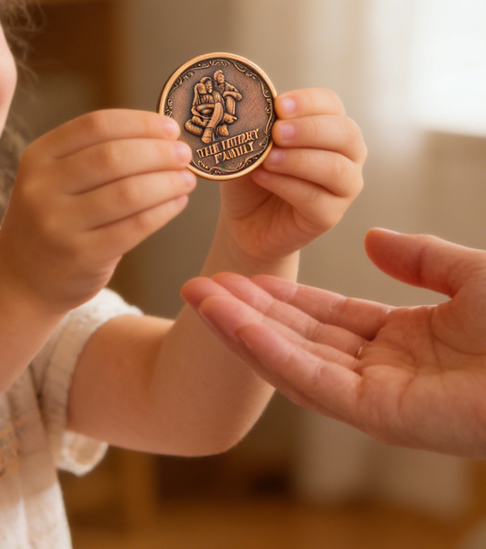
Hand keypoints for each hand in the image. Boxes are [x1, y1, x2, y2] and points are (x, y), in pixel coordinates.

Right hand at [0, 109, 195, 311]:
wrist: (20, 279)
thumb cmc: (53, 220)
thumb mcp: (55, 178)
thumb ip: (95, 154)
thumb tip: (162, 136)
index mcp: (38, 156)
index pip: (96, 125)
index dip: (140, 123)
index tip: (170, 127)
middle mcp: (43, 186)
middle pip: (114, 156)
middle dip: (159, 152)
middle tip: (185, 154)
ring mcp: (59, 223)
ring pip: (128, 191)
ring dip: (167, 181)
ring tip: (186, 179)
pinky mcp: (80, 255)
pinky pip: (134, 226)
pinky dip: (163, 210)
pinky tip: (177, 202)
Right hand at [181, 229, 485, 457]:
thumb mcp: (470, 275)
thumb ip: (420, 257)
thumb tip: (370, 240)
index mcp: (402, 343)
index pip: (322, 319)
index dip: (278, 297)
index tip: (236, 276)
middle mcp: (381, 372)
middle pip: (296, 338)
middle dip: (245, 311)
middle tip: (196, 284)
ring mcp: (377, 397)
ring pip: (292, 359)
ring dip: (242, 328)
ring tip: (198, 296)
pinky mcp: (379, 416)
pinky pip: (311, 379)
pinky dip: (267, 349)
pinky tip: (233, 321)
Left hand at [217, 88, 365, 265]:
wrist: (245, 218)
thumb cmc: (252, 174)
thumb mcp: (250, 146)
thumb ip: (257, 128)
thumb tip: (255, 113)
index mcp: (328, 125)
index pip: (330, 103)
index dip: (308, 102)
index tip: (279, 105)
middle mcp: (346, 153)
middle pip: (345, 132)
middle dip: (309, 129)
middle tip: (276, 132)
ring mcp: (343, 186)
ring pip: (336, 168)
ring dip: (298, 159)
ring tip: (267, 159)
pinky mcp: (330, 215)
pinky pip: (315, 198)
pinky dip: (286, 185)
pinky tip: (262, 178)